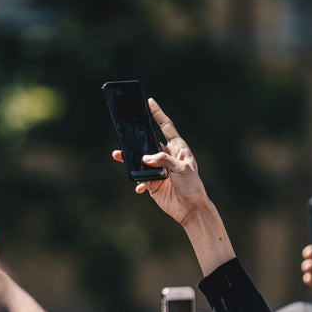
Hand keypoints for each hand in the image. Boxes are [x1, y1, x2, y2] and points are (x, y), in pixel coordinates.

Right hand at [111, 98, 209, 225]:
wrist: (191, 209)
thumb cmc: (193, 186)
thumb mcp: (182, 169)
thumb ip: (163, 160)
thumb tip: (145, 158)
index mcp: (178, 148)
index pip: (166, 127)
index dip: (157, 114)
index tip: (149, 101)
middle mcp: (167, 156)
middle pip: (148, 142)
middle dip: (136, 137)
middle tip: (124, 130)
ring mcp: (158, 170)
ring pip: (140, 160)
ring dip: (129, 158)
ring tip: (118, 155)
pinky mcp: (152, 183)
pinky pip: (140, 179)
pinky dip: (137, 181)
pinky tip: (139, 186)